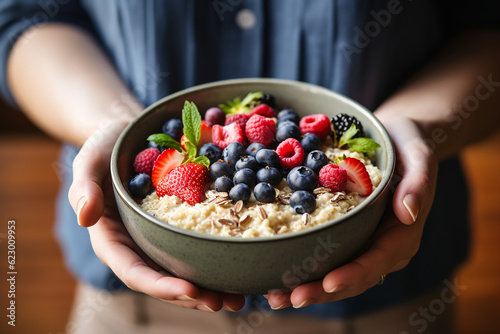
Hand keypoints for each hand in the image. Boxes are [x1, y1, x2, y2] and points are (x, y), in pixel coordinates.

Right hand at [68, 122, 245, 311]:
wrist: (128, 135)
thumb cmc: (104, 149)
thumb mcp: (89, 162)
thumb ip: (84, 188)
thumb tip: (86, 217)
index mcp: (113, 240)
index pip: (134, 272)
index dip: (160, 285)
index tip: (190, 289)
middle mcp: (137, 246)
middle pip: (164, 280)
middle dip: (193, 295)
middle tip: (224, 301)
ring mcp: (159, 238)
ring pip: (183, 271)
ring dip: (211, 287)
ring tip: (239, 298)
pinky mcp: (178, 226)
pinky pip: (196, 247)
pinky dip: (217, 259)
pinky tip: (240, 266)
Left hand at [266, 117, 437, 308]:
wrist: (396, 139)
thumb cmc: (409, 145)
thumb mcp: (418, 155)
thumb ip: (418, 183)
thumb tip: (408, 213)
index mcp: (403, 234)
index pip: (377, 261)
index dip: (353, 274)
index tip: (329, 283)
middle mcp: (383, 246)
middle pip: (353, 277)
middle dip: (320, 291)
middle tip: (286, 298)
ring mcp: (364, 243)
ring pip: (337, 274)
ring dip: (307, 287)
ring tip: (274, 296)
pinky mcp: (348, 235)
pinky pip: (327, 257)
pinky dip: (305, 268)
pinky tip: (279, 274)